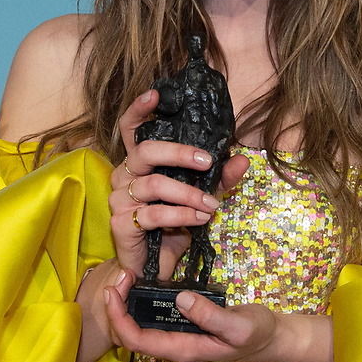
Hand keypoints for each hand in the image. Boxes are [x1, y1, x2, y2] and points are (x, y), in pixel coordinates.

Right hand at [75, 89, 248, 361]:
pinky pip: (153, 213)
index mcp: (139, 163)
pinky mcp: (121, 223)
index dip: (140, 109)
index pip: (131, 128)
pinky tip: (200, 219)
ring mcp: (120, 199)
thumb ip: (219, 178)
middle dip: (179, 153)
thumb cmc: (173, 225)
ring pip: (154, 185)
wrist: (154, 267)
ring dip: (189, 194)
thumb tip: (242, 160)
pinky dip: (182, 216)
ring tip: (211, 205)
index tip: (156, 94)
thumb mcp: (200, 198)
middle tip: (207, 161)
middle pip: (145, 152)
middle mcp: (124, 175)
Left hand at [101, 277, 334, 361]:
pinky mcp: (184, 327)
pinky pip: (153, 319)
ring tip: (126, 276)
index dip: (118, 318)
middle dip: (117, 308)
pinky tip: (142, 283)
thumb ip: (210, 316)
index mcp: (183, 350)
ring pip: (140, 326)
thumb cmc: (256, 333)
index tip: (114, 290)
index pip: (136, 340)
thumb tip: (180, 299)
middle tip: (119, 275)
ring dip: (126, 304)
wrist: (271, 337)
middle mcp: (175, 347)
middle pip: (131, 334)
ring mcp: (178, 338)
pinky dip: (141, 302)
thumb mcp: (238, 325)